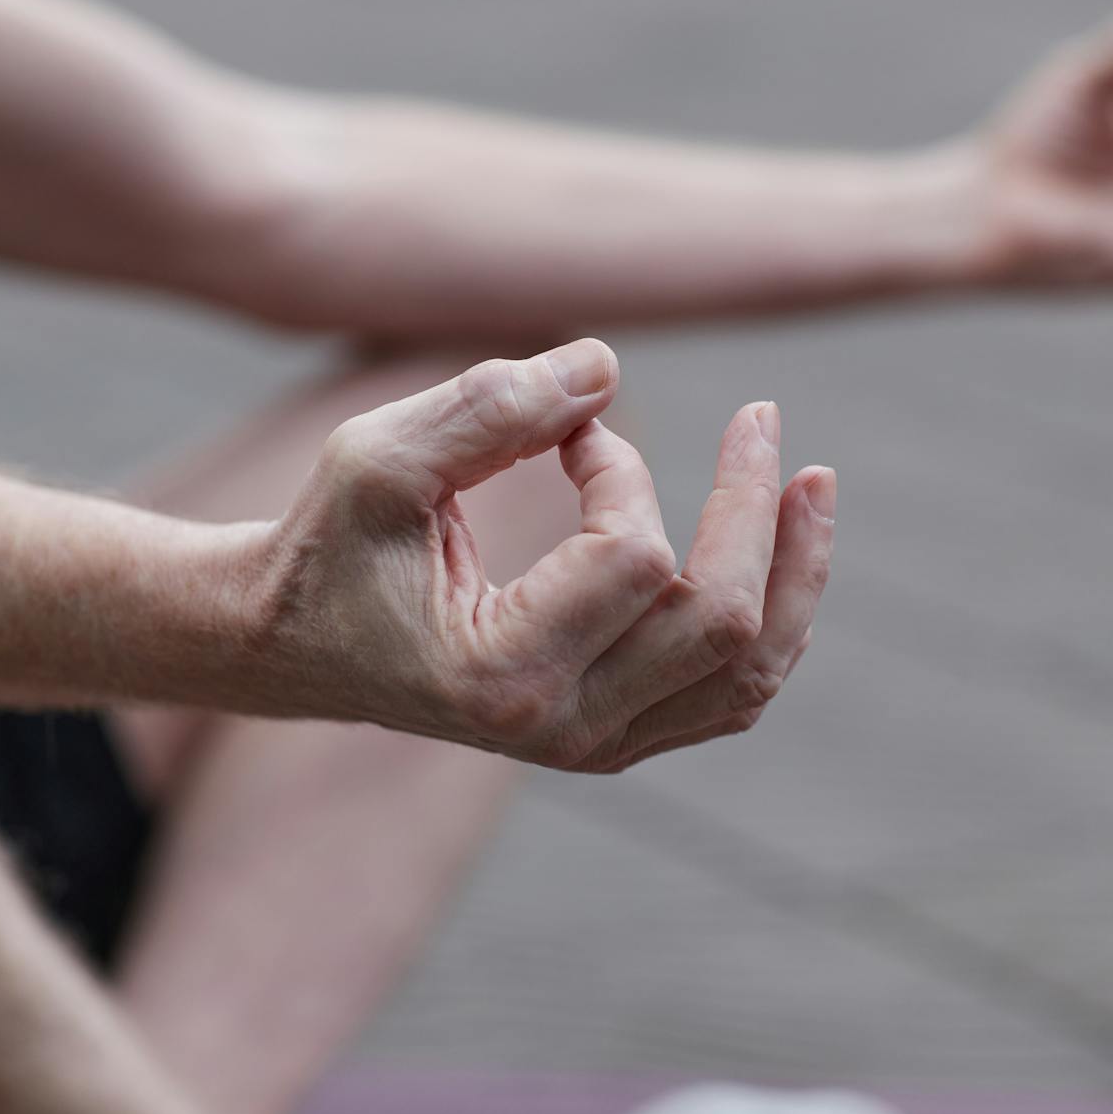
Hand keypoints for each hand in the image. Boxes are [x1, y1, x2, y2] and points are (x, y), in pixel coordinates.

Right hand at [243, 339, 835, 772]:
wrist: (300, 643)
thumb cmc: (332, 543)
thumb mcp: (379, 458)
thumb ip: (490, 406)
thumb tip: (609, 367)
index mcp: (502, 676)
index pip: (632, 557)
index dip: (620, 468)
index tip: (572, 427)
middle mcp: (562, 732)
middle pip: (721, 624)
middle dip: (755, 508)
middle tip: (760, 416)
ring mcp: (595, 746)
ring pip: (749, 672)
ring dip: (794, 573)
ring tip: (812, 485)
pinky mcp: (614, 738)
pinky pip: (730, 693)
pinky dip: (769, 621)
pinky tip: (778, 553)